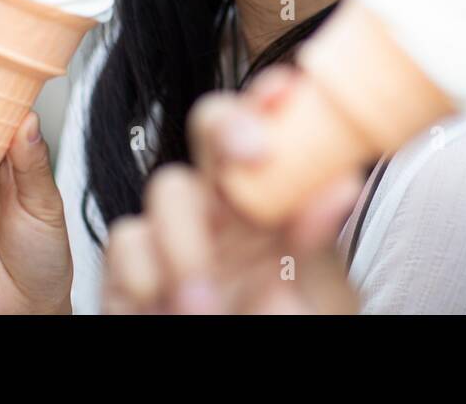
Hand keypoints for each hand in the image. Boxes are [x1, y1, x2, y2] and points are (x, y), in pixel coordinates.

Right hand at [103, 66, 361, 313]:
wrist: (251, 384)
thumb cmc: (294, 325)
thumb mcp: (322, 295)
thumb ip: (320, 245)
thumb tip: (338, 186)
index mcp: (275, 199)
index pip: (269, 127)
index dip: (269, 99)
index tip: (285, 90)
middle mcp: (224, 206)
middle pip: (209, 128)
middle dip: (226, 126)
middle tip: (255, 153)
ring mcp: (177, 234)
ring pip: (168, 187)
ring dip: (186, 238)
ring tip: (208, 301)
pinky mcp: (132, 271)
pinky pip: (127, 243)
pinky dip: (144, 271)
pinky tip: (171, 307)